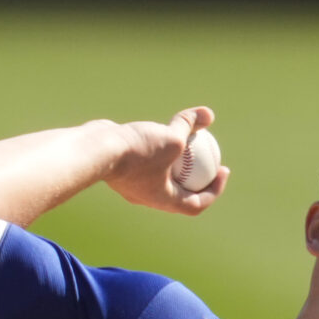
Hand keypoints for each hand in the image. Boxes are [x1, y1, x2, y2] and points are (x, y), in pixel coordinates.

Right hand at [104, 107, 229, 215]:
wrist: (96, 150)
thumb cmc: (136, 152)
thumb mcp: (171, 139)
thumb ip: (189, 126)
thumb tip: (208, 114)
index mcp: (164, 200)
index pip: (196, 204)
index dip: (214, 190)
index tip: (223, 170)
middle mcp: (149, 196)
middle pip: (181, 191)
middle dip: (198, 177)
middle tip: (210, 157)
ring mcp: (134, 183)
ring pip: (161, 174)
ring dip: (175, 161)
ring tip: (186, 140)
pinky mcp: (123, 168)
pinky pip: (146, 160)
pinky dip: (156, 148)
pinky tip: (161, 128)